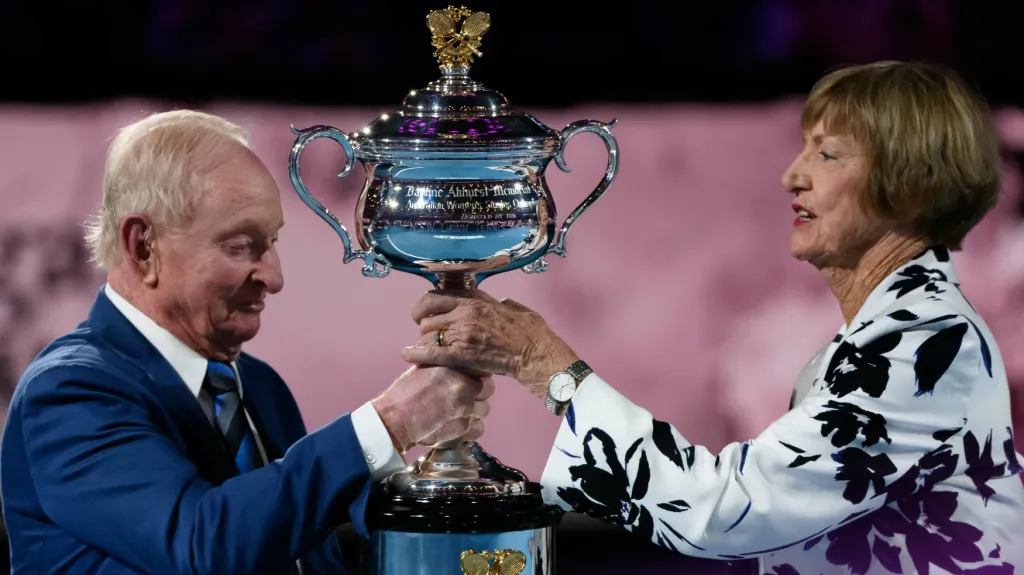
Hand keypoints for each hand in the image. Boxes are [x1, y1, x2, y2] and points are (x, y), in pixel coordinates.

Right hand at [371, 366, 492, 452]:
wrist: (394, 419)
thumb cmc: (405, 392)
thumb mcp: (423, 368)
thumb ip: (444, 365)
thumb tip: (456, 361)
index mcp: (454, 369)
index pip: (481, 370)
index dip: (475, 377)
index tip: (469, 381)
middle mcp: (463, 387)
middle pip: (488, 389)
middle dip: (478, 394)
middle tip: (463, 398)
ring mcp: (465, 409)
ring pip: (484, 410)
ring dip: (473, 411)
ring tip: (457, 413)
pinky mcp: (463, 429)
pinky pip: (479, 428)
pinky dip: (470, 429)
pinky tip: (457, 426)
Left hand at [401, 289, 578, 398]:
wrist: (535, 354)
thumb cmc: (530, 332)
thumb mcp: (513, 307)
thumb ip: (499, 303)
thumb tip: (498, 303)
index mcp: (475, 299)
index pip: (436, 296)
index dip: (424, 306)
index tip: (422, 314)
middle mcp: (465, 312)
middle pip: (428, 317)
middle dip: (424, 327)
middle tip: (426, 335)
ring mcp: (463, 333)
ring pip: (428, 334)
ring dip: (425, 342)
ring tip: (427, 349)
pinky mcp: (462, 354)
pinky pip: (430, 353)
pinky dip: (416, 354)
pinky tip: (408, 355)